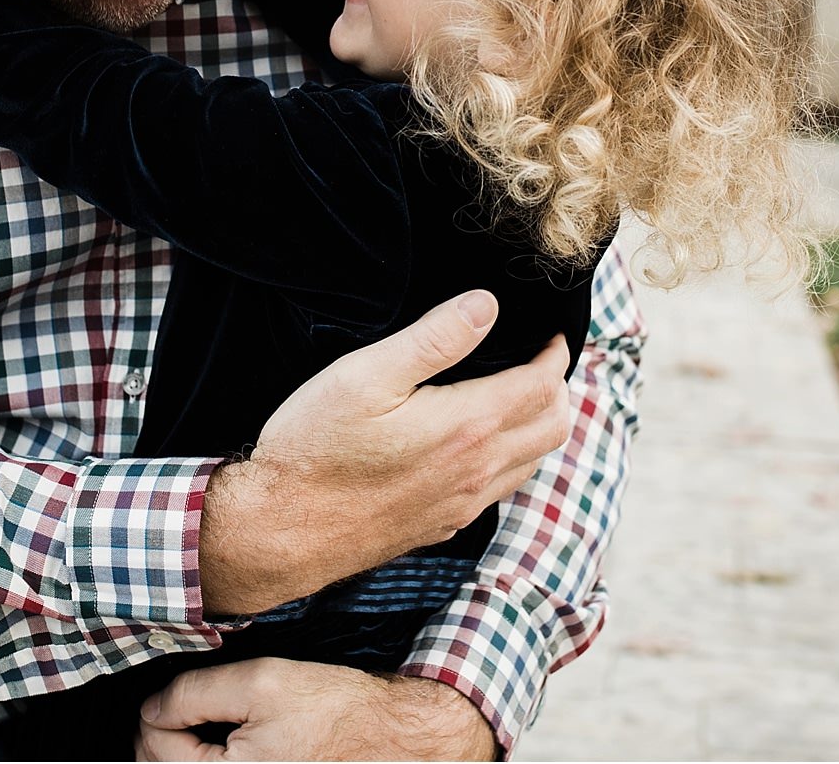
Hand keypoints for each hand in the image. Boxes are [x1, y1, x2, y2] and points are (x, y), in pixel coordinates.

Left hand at [135, 660, 496, 760]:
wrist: (393, 736)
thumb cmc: (337, 709)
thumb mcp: (261, 681)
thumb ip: (194, 693)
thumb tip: (152, 709)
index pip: (155, 747)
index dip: (159, 711)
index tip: (178, 696)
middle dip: (170, 736)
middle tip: (193, 709)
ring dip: (191, 753)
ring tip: (214, 727)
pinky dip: (220, 762)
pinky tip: (236, 746)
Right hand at [198, 290, 571, 615]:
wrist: (280, 532)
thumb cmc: (316, 448)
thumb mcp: (367, 374)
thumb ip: (435, 338)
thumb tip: (487, 305)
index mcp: (468, 427)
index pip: (542, 386)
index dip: (555, 355)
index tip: (553, 334)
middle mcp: (476, 472)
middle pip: (554, 428)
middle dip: (559, 389)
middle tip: (545, 360)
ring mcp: (461, 505)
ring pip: (532, 463)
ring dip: (541, 426)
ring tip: (524, 396)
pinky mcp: (441, 525)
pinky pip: (500, 490)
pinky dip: (514, 459)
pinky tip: (485, 445)